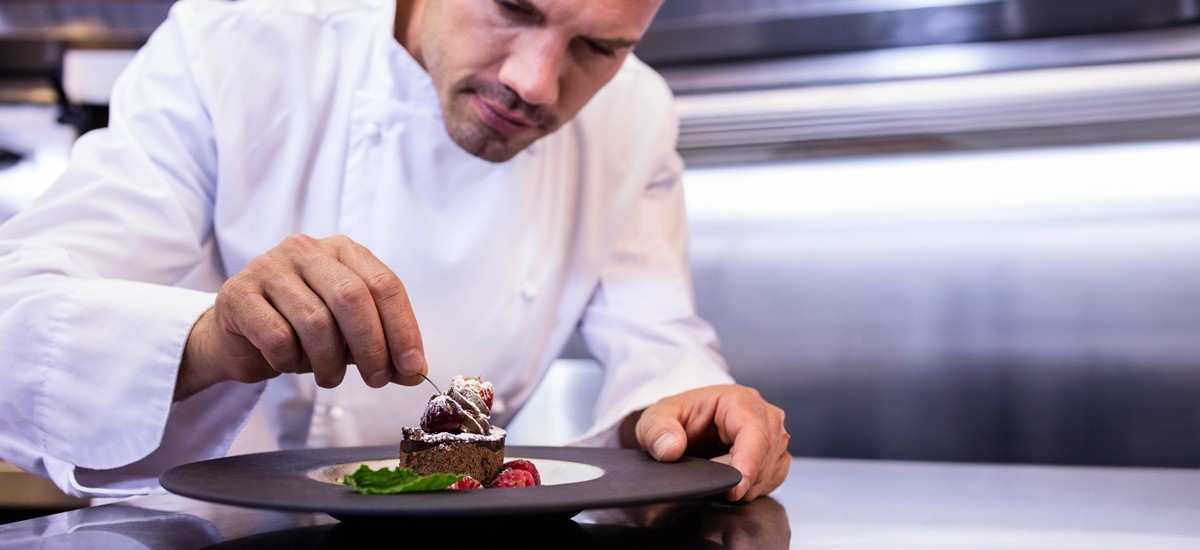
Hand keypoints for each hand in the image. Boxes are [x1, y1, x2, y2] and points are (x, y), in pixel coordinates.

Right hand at [176, 234, 427, 399]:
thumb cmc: (301, 331)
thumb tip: (414, 371)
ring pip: (315, 320)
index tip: (412, 366)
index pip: (384, 284)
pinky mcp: (238, 293)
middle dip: (371, 346)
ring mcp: (269, 266)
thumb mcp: (350, 337)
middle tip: (376, 379)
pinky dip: (290, 361)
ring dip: (329, 361)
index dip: (403, 328)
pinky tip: (289, 363)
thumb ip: (384, 348)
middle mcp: (307, 250)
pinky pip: (277, 336)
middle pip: (352, 297)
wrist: (240, 338)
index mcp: (343, 251)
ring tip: (329, 376)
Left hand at [626, 384, 790, 500]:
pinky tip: (728, 481)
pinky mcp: (775, 458)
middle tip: (705, 475)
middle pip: (764, 458)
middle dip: (736, 477)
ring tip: (713, 473)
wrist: (686, 425)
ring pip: (769, 474)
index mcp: (741, 400)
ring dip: (742, 485)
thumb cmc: (677, 417)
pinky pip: (771, 482)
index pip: (755, 434)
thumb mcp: (655, 419)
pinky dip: (750, 489)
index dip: (747, 464)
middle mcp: (765, 416)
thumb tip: (671, 448)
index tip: (734, 489)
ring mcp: (774, 438)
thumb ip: (657, 431)